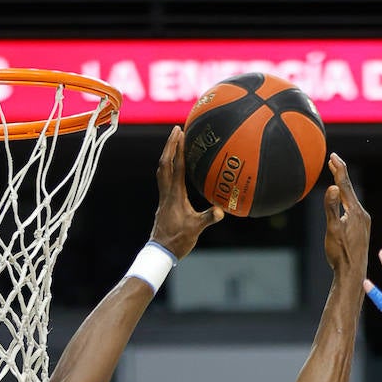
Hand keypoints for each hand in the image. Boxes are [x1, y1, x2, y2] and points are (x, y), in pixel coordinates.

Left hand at [149, 126, 222, 258]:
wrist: (161, 252)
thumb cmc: (178, 240)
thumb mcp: (195, 229)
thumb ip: (208, 218)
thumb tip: (221, 211)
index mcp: (174, 195)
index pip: (176, 167)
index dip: (179, 149)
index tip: (181, 133)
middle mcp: (166, 193)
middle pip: (164, 163)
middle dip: (170, 145)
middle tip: (175, 130)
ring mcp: (163, 198)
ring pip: (161, 170)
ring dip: (167, 154)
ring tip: (173, 142)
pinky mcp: (164, 203)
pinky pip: (164, 179)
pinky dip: (168, 167)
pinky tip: (173, 167)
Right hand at [323, 153, 370, 278]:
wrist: (353, 273)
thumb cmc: (341, 253)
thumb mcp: (333, 230)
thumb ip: (331, 208)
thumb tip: (331, 187)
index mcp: (355, 211)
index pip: (344, 185)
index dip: (338, 169)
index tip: (332, 156)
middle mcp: (361, 213)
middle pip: (349, 189)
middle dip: (340, 174)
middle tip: (333, 160)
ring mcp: (363, 221)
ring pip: (351, 199)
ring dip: (343, 187)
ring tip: (336, 177)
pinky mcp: (362, 229)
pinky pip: (353, 208)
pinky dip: (346, 200)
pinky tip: (343, 202)